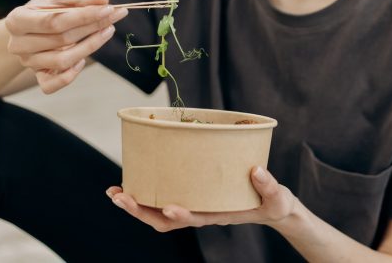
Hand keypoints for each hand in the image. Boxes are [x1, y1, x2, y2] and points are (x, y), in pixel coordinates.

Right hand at [5, 0, 127, 93]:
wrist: (29, 28)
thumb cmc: (44, 9)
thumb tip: (103, 0)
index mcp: (16, 20)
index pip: (54, 21)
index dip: (84, 16)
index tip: (108, 8)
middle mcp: (18, 44)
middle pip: (61, 40)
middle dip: (93, 27)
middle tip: (115, 16)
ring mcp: (28, 63)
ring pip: (62, 61)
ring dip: (90, 47)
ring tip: (107, 31)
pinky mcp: (38, 77)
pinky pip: (54, 84)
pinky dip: (72, 74)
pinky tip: (82, 59)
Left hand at [105, 167, 297, 232]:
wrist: (272, 207)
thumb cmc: (274, 204)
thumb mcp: (277, 197)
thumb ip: (269, 186)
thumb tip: (256, 170)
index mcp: (219, 214)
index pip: (195, 218)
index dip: (180, 215)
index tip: (167, 208)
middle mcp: (201, 212)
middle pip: (165, 220)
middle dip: (141, 210)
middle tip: (119, 196)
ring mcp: (195, 205)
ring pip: (159, 212)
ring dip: (136, 204)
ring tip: (115, 192)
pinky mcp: (193, 196)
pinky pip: (165, 197)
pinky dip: (146, 193)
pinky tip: (133, 182)